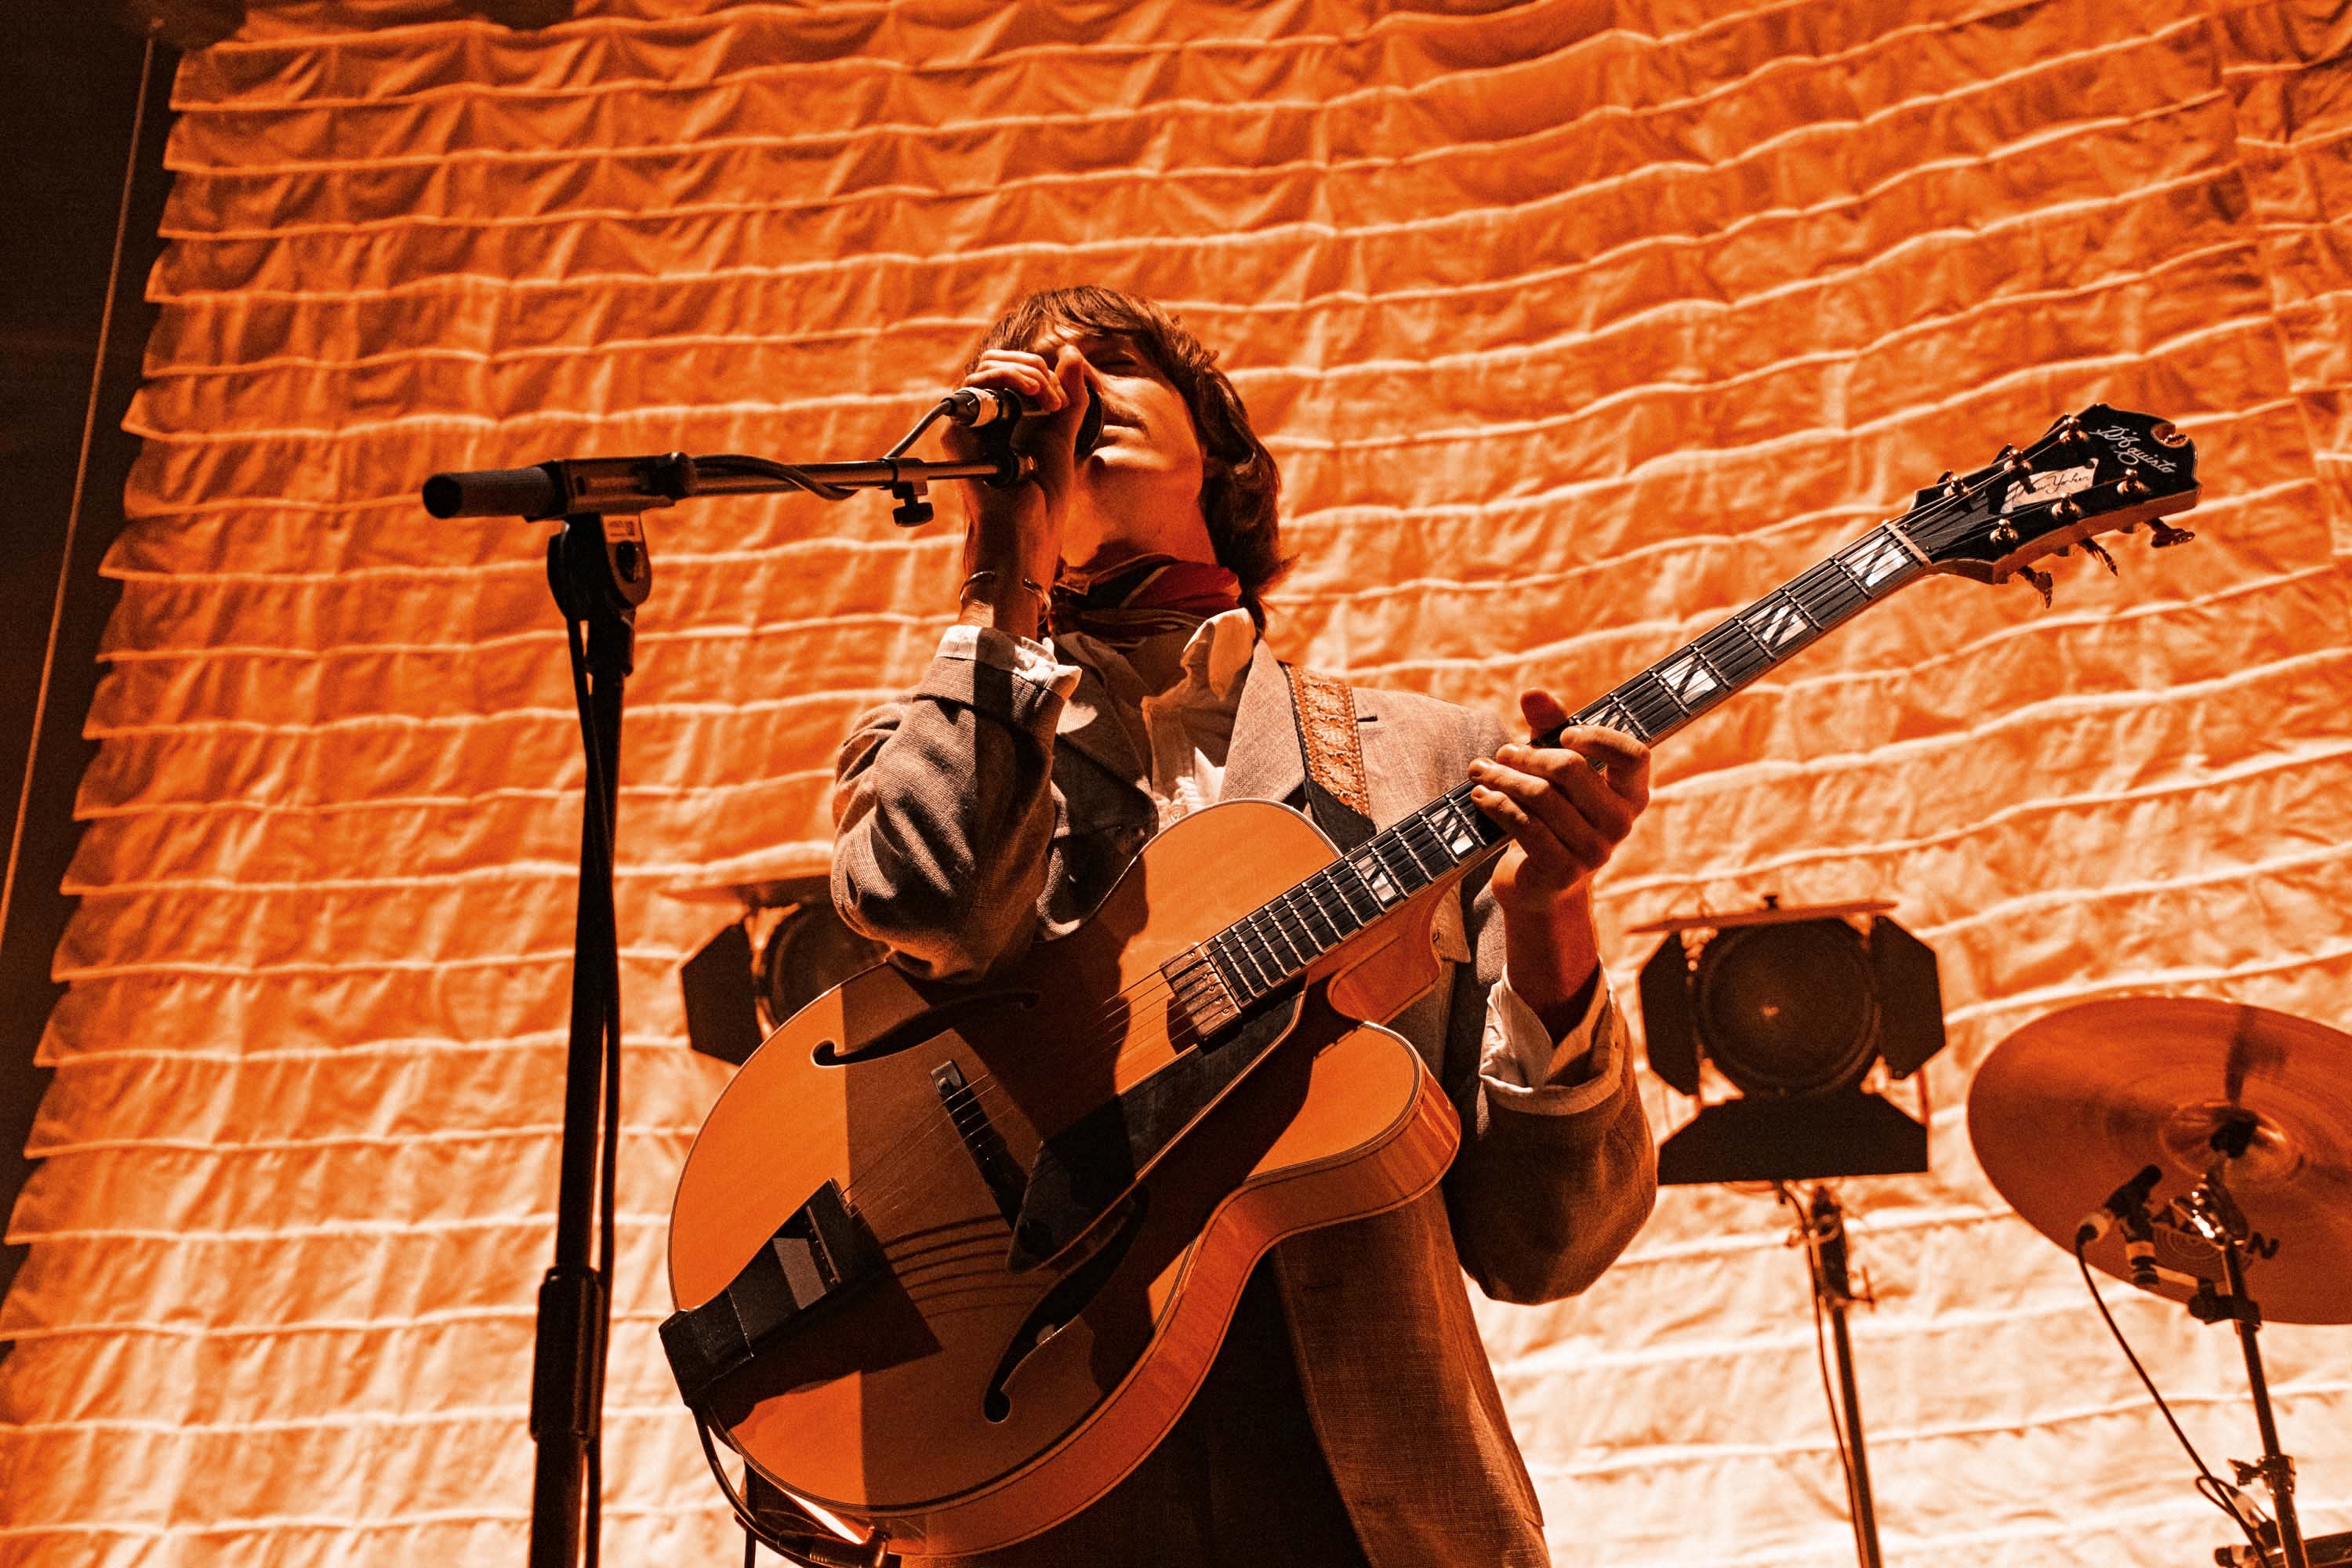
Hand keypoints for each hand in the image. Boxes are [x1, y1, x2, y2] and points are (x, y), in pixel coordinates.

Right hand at [951, 346, 1095, 610]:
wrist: (1027, 538)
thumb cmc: (1042, 503)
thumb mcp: (1062, 441)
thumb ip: (1069, 399)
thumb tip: (1071, 352)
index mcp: (1009, 421)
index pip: (1015, 372)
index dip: (1041, 373)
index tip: (1063, 400)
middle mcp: (986, 421)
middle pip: (997, 363)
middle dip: (1033, 368)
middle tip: (1055, 399)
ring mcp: (969, 428)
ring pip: (985, 369)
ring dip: (1024, 372)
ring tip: (1046, 398)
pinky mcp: (956, 437)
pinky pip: (971, 390)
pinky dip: (1005, 381)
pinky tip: (1031, 397)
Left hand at [1469, 690, 1649, 911]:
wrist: (1541, 884)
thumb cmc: (1553, 812)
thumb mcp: (1554, 767)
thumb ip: (1550, 728)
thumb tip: (1532, 693)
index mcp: (1632, 793)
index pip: (1634, 755)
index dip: (1599, 738)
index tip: (1564, 734)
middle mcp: (1622, 823)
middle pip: (1570, 769)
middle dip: (1526, 756)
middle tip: (1501, 753)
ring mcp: (1595, 851)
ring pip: (1541, 797)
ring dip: (1503, 778)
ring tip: (1481, 770)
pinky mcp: (1564, 871)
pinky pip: (1525, 826)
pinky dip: (1497, 805)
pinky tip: (1480, 795)